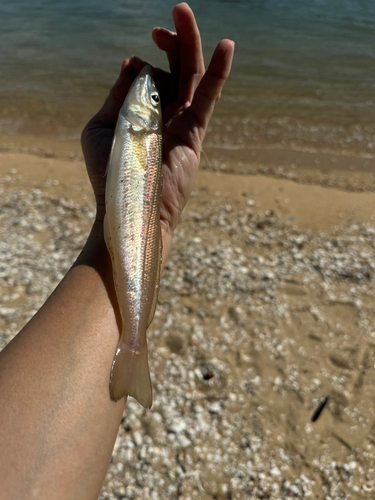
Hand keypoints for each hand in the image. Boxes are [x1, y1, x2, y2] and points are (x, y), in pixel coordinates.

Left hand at [81, 3, 233, 262]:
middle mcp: (162, 115)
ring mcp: (181, 123)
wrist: (129, 208)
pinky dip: (217, 73)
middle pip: (173, 70)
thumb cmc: (109, 175)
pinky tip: (226, 46)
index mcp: (139, 113)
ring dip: (187, 44)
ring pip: (190, 77)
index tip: (132, 66)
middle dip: (170, 42)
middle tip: (165, 20)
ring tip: (182, 11)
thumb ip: (118, 96)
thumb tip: (133, 62)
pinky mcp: (195, 133)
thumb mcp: (101, 128)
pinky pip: (208, 98)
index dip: (140, 65)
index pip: (146, 77)